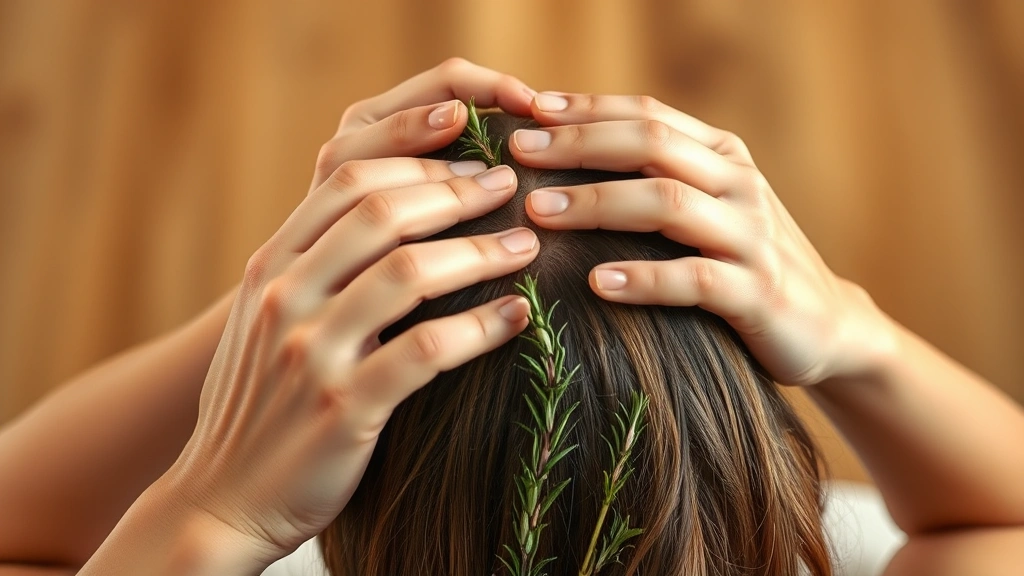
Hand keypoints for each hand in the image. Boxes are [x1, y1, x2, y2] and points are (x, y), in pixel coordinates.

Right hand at [154, 63, 539, 565]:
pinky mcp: (342, 406)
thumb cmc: (262, 404)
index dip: (417, 155)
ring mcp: (310, 351)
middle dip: (456, 191)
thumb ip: (315, 267)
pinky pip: (425, 351)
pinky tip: (516, 316)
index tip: (471, 155)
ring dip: (479, 252)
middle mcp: (283, 297)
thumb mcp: (269, 321)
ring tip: (526, 246)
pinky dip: (479, 327)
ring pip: (408, 273)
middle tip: (508, 186)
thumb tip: (394, 215)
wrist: (221, 499)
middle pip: (382, 210)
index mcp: (269, 266)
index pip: (347, 177)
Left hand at [512, 92, 893, 385]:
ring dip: (598, 204)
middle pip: (651, 147)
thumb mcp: (707, 207)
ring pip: (668, 203)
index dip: (587, 109)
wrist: (827, 326)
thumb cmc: (742, 262)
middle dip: (579, 145)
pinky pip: (695, 281)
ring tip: (540, 212)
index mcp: (722, 155)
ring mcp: (752, 237)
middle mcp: (739, 184)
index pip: (648, 115)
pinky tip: (598, 282)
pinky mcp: (758, 294)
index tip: (527, 110)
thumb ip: (655, 177)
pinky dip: (645, 279)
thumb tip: (564, 153)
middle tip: (519, 153)